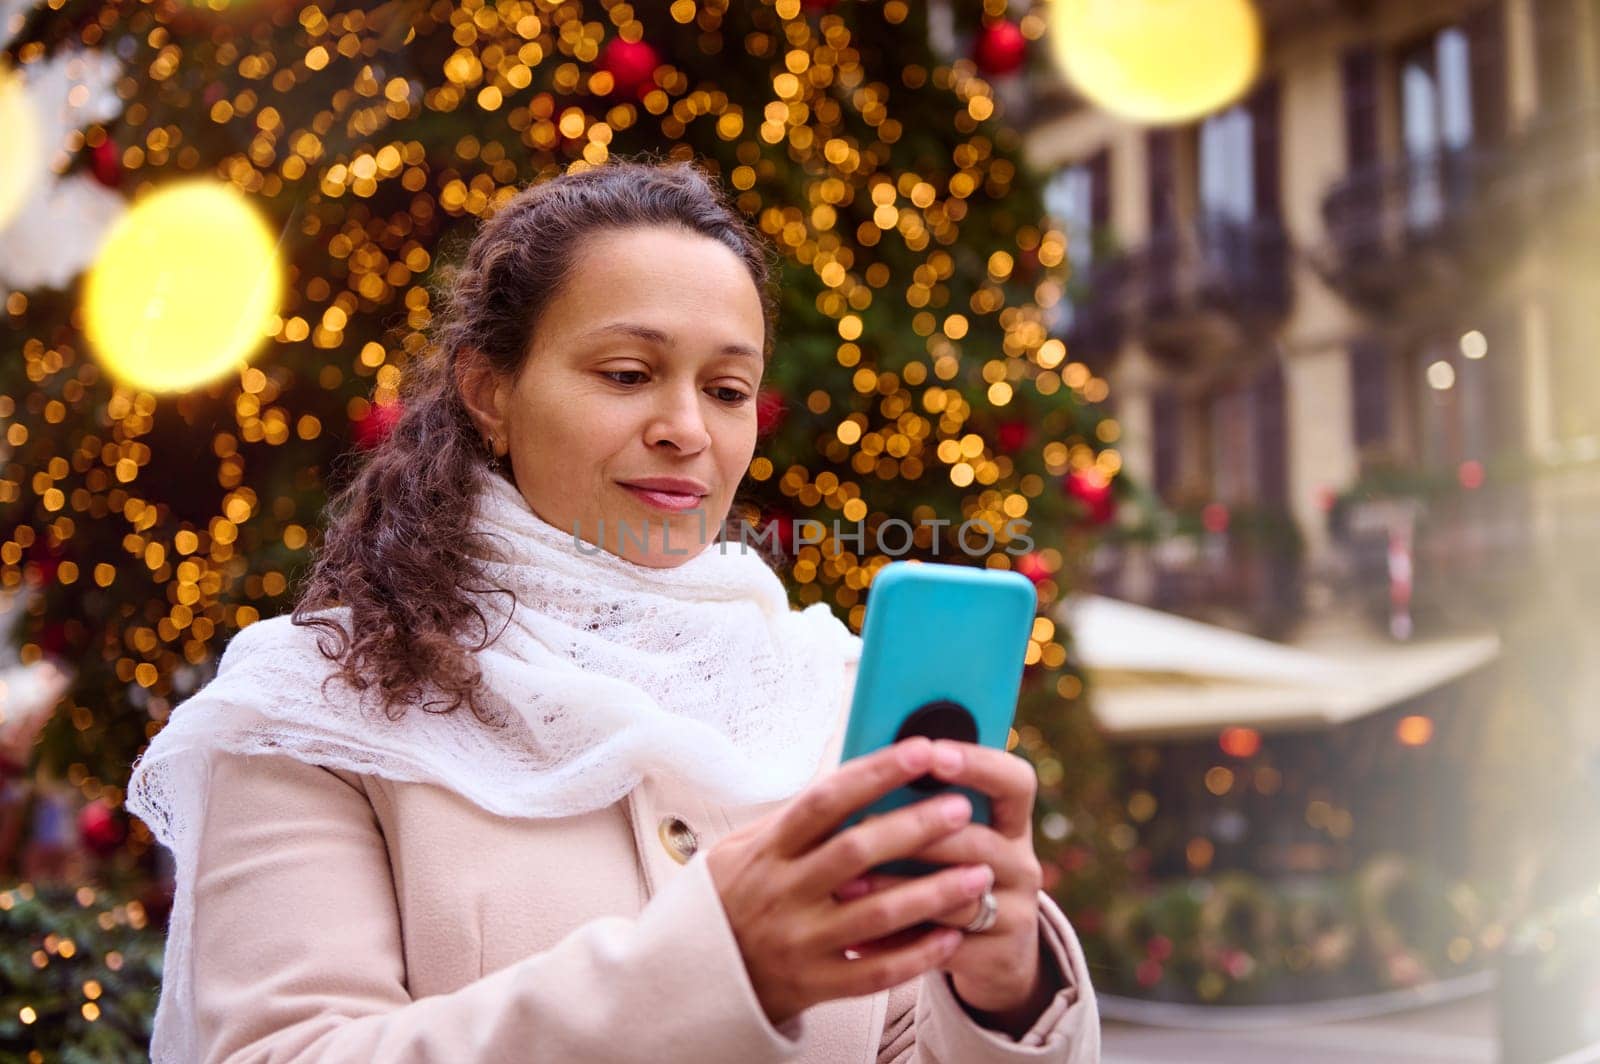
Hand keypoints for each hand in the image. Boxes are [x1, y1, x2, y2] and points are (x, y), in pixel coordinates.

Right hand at [705, 737, 998, 1028]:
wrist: (695, 980)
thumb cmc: (729, 901)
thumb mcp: (740, 851)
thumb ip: (793, 820)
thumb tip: (854, 775)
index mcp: (767, 851)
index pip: (825, 801)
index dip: (875, 773)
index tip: (921, 750)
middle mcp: (782, 892)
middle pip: (856, 851)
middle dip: (914, 826)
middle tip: (961, 807)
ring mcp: (799, 941)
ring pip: (876, 913)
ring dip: (933, 892)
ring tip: (980, 872)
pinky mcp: (813, 984)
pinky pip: (875, 972)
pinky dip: (917, 954)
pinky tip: (952, 936)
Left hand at [830, 739, 1053, 1019]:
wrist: (994, 954)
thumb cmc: (950, 873)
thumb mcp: (950, 838)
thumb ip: (920, 806)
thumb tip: (861, 768)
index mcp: (1011, 823)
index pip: (1014, 781)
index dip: (978, 764)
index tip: (932, 752)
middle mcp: (1021, 864)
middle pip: (978, 841)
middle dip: (918, 832)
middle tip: (864, 823)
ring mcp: (1015, 913)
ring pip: (958, 897)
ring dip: (897, 888)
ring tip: (848, 883)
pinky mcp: (997, 957)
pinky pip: (943, 947)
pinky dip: (896, 942)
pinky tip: (855, 939)